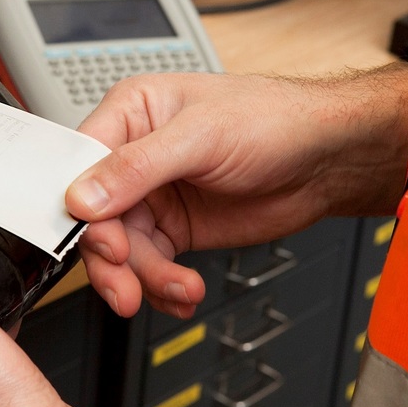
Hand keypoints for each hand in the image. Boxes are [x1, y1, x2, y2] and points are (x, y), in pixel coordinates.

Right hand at [66, 67, 407, 319]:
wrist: (326, 158)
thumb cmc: (274, 119)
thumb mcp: (201, 136)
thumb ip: (137, 167)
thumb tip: (82, 198)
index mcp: (131, 114)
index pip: (81, 164)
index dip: (82, 208)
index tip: (102, 241)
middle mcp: (135, 156)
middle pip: (97, 217)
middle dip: (113, 257)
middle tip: (127, 285)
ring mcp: (155, 195)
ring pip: (123, 250)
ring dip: (145, 278)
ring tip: (177, 289)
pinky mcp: (176, 229)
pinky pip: (151, 266)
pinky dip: (163, 287)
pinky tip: (183, 293)